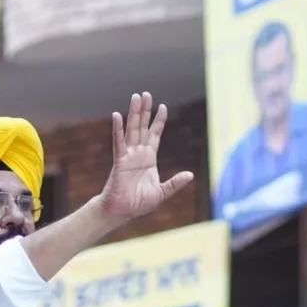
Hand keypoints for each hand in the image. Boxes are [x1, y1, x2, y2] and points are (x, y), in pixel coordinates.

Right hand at [98, 92, 194, 221]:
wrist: (122, 211)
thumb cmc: (138, 204)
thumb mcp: (162, 192)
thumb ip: (175, 183)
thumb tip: (190, 174)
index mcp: (148, 159)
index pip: (155, 135)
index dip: (159, 121)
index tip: (162, 106)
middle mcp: (138, 153)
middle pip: (143, 127)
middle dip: (145, 111)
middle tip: (146, 94)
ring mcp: (128, 155)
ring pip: (132, 129)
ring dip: (134, 113)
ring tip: (135, 97)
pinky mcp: (120, 161)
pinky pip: (118, 142)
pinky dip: (117, 129)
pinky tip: (116, 116)